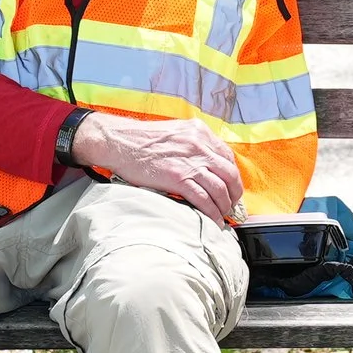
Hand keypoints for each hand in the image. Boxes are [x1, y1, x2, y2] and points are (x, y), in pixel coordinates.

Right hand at [71, 113, 241, 220]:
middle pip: (230, 174)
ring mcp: (189, 162)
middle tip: (233, 205)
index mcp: (200, 132)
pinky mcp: (178, 178)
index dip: (233, 176)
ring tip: (223, 215)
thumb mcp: (175, 132)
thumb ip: (193, 144)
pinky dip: (212, 213)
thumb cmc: (141, 139)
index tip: (232, 187)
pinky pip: (203, 200)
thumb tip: (207, 165)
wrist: (118, 141)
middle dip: (235, 193)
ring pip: (220, 189)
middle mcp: (199, 145)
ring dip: (225, 206)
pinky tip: (213, 221)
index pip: (228, 156)